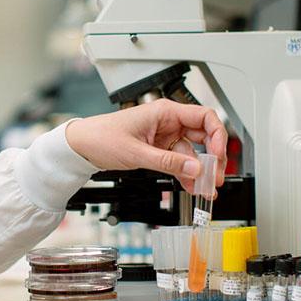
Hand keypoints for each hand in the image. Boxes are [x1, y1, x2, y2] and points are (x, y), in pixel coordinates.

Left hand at [65, 99, 227, 191]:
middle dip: (213, 158)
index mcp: (164, 112)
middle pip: (203, 136)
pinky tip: (192, 186)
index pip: (204, 117)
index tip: (219, 155)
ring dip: (200, 171)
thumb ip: (168, 162)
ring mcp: (164, 136)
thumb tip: (195, 169)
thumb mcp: (136, 153)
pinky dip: (186, 174)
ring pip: (192, 153)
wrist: (81, 146)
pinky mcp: (158, 149)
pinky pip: (179, 161)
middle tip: (217, 177)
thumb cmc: (101, 137)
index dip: (217, 135)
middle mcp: (168, 122)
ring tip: (206, 189)